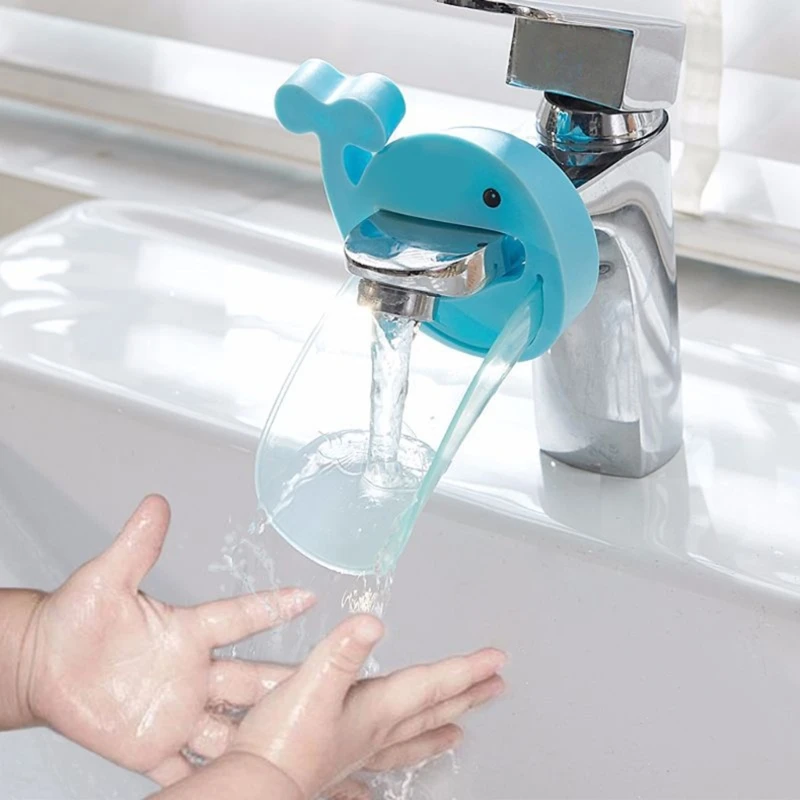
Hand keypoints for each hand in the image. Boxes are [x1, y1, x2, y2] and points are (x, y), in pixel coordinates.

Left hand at [17, 495, 314, 784]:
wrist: (44, 666)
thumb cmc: (75, 616)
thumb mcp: (106, 580)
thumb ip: (136, 545)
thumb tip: (155, 503)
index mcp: (187, 632)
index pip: (240, 618)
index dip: (273, 607)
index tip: (310, 596)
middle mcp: (192, 673)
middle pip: (251, 680)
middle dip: (289, 684)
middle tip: (332, 686)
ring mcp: (176, 711)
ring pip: (231, 728)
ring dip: (260, 738)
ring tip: (298, 748)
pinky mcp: (151, 745)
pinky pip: (185, 768)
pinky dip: (210, 782)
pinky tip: (238, 790)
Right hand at [231, 614, 505, 799]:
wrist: (254, 787)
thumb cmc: (282, 739)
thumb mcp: (312, 682)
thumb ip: (343, 651)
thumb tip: (373, 620)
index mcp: (377, 708)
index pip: (434, 684)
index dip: (467, 668)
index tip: (498, 659)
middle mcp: (375, 731)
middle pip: (432, 711)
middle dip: (467, 696)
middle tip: (496, 687)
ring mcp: (358, 752)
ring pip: (410, 741)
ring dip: (438, 732)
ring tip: (461, 735)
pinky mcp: (336, 766)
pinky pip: (375, 768)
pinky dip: (388, 768)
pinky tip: (378, 786)